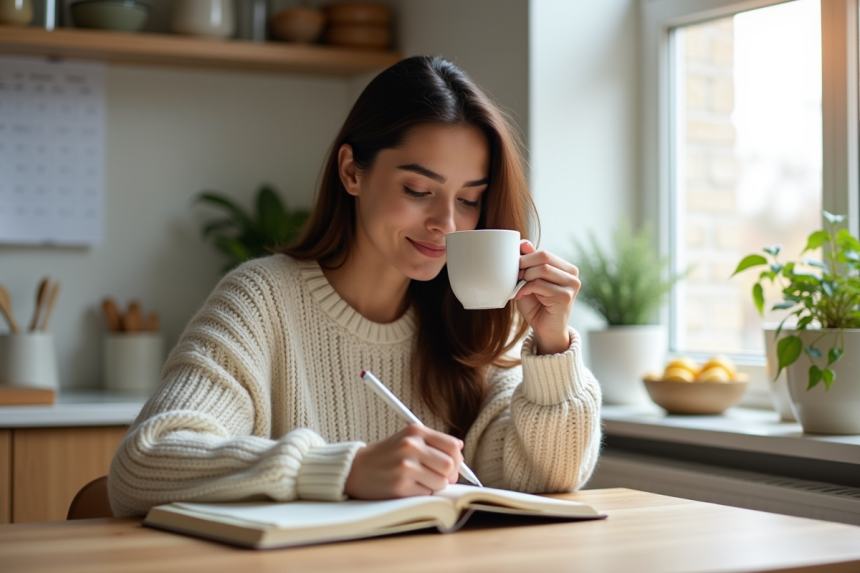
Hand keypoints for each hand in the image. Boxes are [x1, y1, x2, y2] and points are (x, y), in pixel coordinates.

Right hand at [344, 424, 462, 499]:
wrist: (355, 469)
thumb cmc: (385, 455)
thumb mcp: (407, 439)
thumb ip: (433, 442)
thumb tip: (460, 450)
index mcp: (415, 431)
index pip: (453, 446)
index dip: (457, 459)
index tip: (451, 465)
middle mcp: (411, 446)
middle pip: (449, 465)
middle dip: (448, 475)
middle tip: (438, 477)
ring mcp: (405, 466)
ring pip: (441, 482)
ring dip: (435, 485)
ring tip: (420, 481)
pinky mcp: (400, 485)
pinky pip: (427, 493)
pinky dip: (422, 493)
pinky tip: (409, 487)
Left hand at [514, 240, 579, 354]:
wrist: (545, 331)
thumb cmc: (537, 306)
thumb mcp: (529, 280)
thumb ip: (528, 263)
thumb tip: (523, 242)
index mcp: (566, 268)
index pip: (543, 253)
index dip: (525, 257)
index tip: (514, 267)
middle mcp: (572, 275)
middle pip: (544, 257)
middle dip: (524, 264)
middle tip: (515, 276)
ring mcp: (571, 285)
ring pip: (542, 270)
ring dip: (525, 277)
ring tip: (519, 286)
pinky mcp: (565, 296)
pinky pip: (540, 285)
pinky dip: (526, 289)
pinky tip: (520, 295)